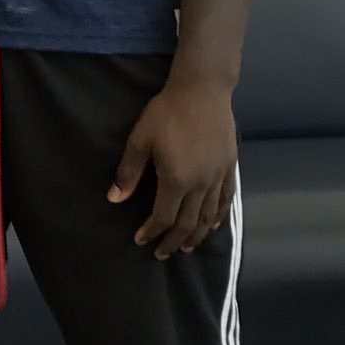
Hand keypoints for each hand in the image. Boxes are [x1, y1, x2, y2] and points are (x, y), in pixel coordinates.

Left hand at [107, 80, 236, 258]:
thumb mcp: (140, 140)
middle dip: (173, 241)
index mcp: (176, 180)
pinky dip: (218, 217)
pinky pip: (225, 200)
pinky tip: (212, 225)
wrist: (202, 91)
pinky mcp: (230, 168)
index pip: (164, 217)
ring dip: (196, 235)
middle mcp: (200, 185)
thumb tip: (115, 199)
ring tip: (186, 247)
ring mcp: (218, 177)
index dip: (152, 232)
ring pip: (208, 216)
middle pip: (187, 223)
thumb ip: (128, 172)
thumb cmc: (167, 113)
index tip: (141, 240)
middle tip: (162, 253)